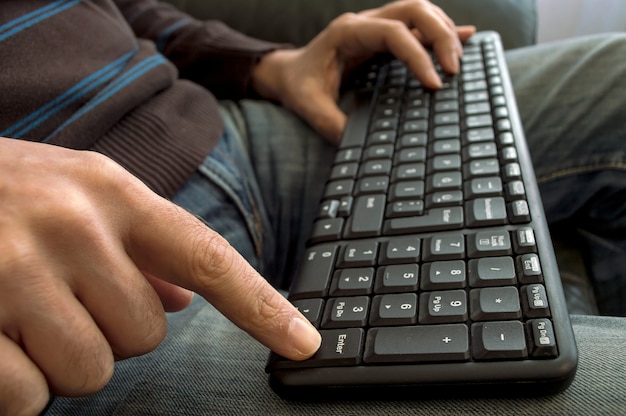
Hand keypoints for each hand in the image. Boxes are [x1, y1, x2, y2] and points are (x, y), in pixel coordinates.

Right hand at [0, 138, 319, 414]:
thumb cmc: (5, 195)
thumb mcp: (78, 196)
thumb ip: (138, 246)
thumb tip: (188, 298)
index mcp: (113, 195)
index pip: (209, 259)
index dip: (264, 307)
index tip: (308, 344)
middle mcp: (74, 227)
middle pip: (146, 337)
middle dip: (108, 332)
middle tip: (58, 298)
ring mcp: (16, 272)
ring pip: (91, 373)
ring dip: (60, 360)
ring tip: (20, 313)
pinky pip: (27, 398)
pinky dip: (13, 388)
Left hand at [251, 0, 474, 142]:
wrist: (287, 74)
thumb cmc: (298, 87)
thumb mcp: (310, 108)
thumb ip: (333, 124)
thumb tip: (359, 146)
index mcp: (347, 33)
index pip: (393, 33)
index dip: (418, 56)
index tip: (433, 85)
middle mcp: (365, 23)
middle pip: (414, 9)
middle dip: (440, 35)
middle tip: (454, 70)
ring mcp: (376, 26)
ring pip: (421, 11)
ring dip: (444, 31)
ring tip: (458, 62)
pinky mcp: (384, 37)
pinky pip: (418, 25)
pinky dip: (442, 31)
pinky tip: (466, 38)